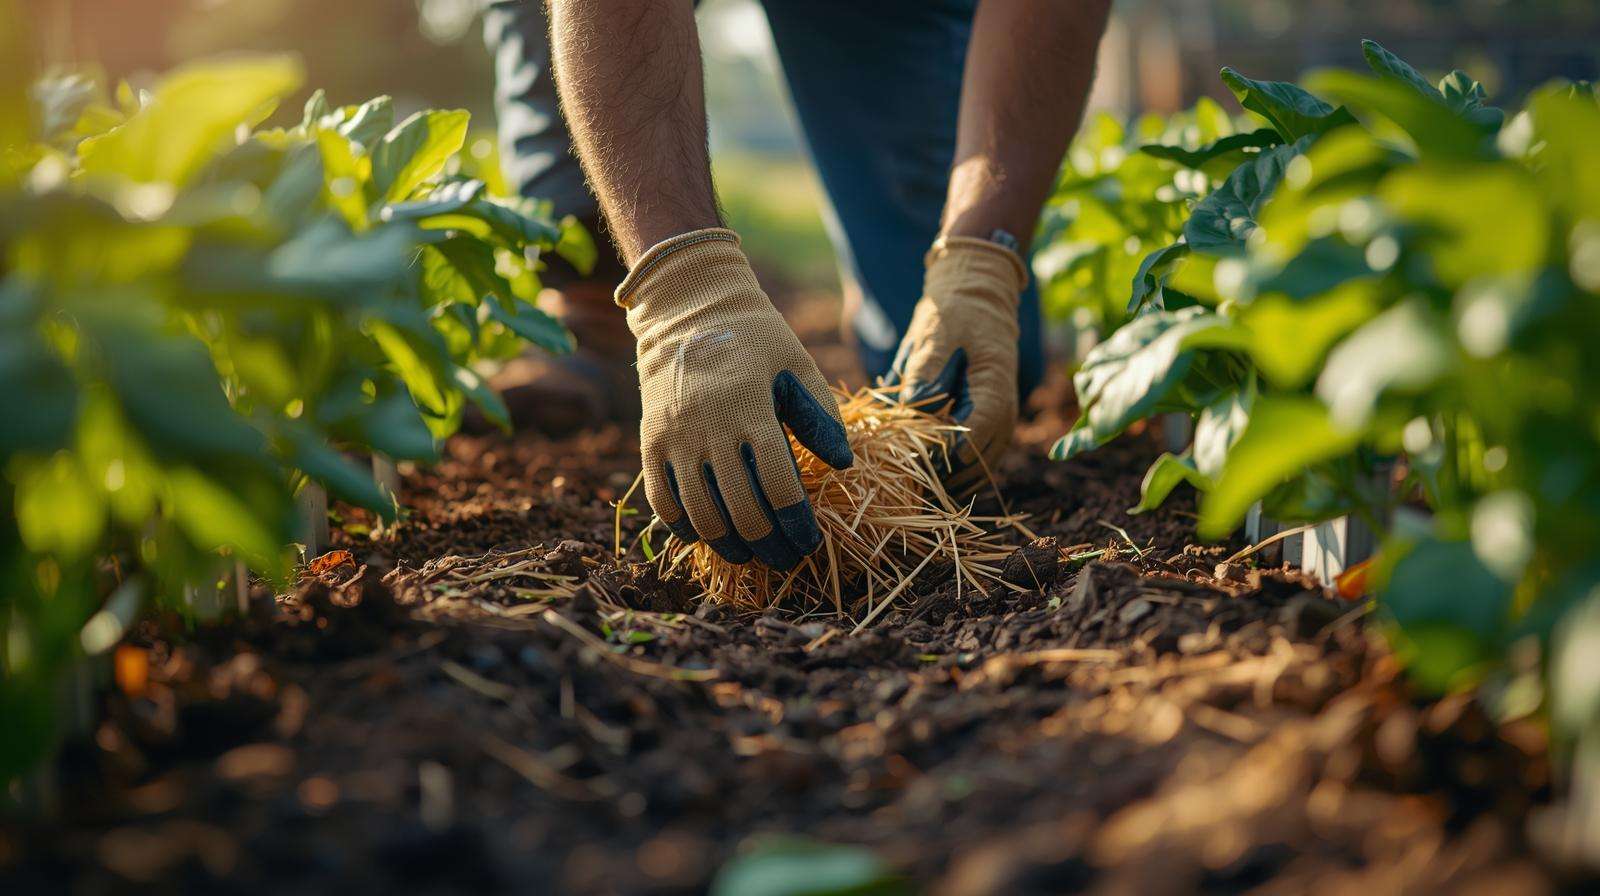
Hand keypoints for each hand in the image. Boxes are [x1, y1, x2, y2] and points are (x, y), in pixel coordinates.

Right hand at [620, 229, 852, 569]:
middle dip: (770, 544)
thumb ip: (822, 414)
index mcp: (751, 408)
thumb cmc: (755, 338)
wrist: (686, 308)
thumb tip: (843, 465)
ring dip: (730, 545)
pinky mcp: (649, 442)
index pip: (779, 486)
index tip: (811, 540)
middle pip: (741, 510)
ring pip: (701, 516)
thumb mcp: (797, 364)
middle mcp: (709, 427)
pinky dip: (686, 528)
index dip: (798, 523)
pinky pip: (663, 502)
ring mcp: (674, 438)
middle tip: (787, 558)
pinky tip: (709, 535)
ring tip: (751, 553)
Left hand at [884, 236, 1027, 495]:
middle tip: (902, 484)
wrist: (977, 296)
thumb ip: (924, 373)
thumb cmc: (954, 312)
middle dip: (940, 477)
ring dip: (946, 480)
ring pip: (977, 470)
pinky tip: (920, 475)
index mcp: (995, 389)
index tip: (909, 465)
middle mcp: (1004, 413)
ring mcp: (999, 421)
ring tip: (909, 487)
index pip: (973, 440)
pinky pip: (974, 460)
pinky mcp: (987, 424)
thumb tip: (914, 410)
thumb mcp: (934, 335)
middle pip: (977, 464)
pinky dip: (951, 471)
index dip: (941, 459)